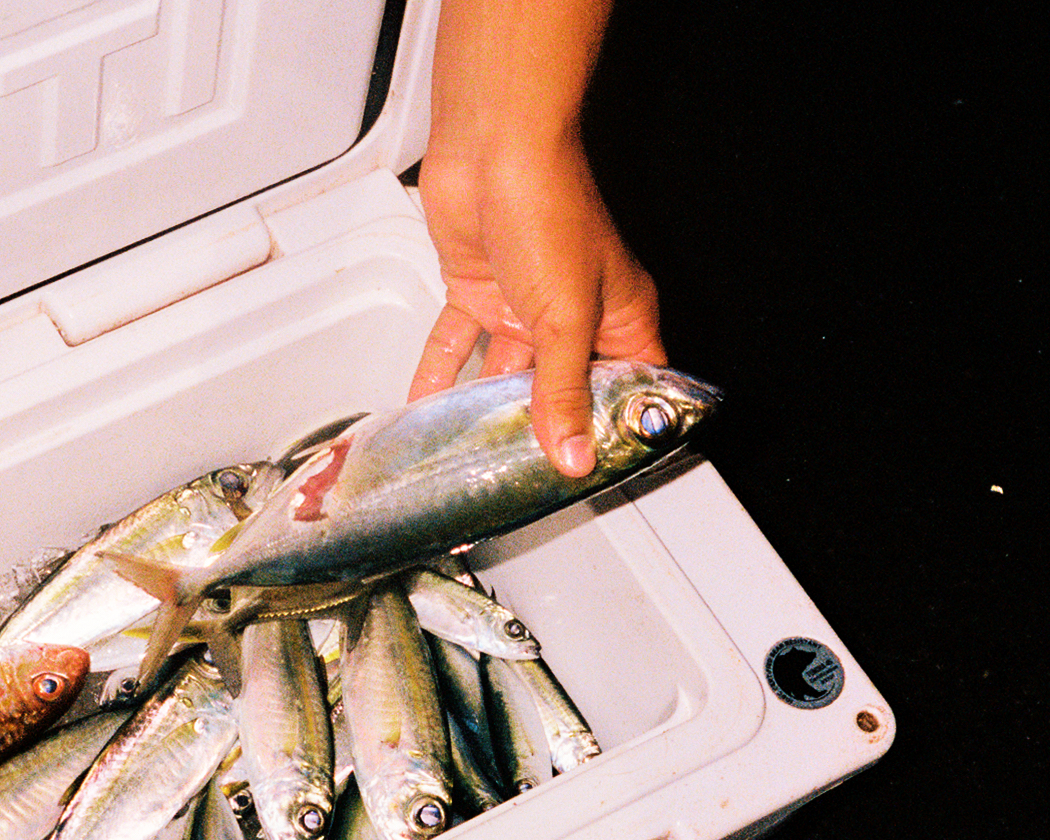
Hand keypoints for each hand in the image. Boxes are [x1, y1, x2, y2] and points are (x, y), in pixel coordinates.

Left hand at [408, 137, 664, 476]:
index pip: (626, 389)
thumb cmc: (549, 210)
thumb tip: (573, 454)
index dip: (611, 431)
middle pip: (562, 389)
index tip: (590, 474)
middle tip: (523, 478)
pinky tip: (424, 410)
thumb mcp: (566, 317)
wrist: (492, 150)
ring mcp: (524, 304)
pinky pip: (459, 345)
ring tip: (470, 455)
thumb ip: (564, 390)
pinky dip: (440, 376)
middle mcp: (575, 315)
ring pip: (507, 373)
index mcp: (621, 318)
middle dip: (542, 430)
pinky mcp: (478, 291)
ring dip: (486, 410)